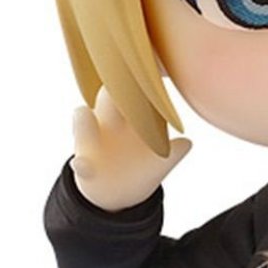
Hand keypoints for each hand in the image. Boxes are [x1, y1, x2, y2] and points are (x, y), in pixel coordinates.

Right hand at [70, 86, 191, 211]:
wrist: (119, 194)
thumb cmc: (141, 167)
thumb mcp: (160, 162)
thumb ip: (175, 152)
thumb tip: (187, 142)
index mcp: (130, 118)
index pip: (133, 94)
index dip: (138, 84)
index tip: (146, 74)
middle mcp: (108, 124)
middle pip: (106, 102)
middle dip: (111, 93)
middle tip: (116, 84)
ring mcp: (93, 144)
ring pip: (84, 126)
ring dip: (84, 122)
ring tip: (83, 112)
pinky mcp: (85, 168)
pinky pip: (80, 163)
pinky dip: (81, 164)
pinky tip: (83, 165)